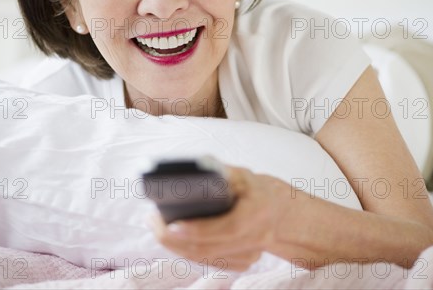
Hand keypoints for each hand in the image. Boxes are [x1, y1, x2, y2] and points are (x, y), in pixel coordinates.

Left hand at [149, 165, 282, 270]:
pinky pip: (209, 261)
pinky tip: (172, 238)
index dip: (198, 229)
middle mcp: (257, 238)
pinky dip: (187, 250)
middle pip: (209, 248)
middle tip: (153, 221)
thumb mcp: (242, 174)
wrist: (279, 212)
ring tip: (156, 225)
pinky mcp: (242, 263)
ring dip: (176, 245)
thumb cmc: (255, 189)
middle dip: (175, 238)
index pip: (227, 227)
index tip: (171, 224)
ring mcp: (250, 254)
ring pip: (205, 257)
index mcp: (258, 212)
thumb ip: (221, 172)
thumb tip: (193, 169)